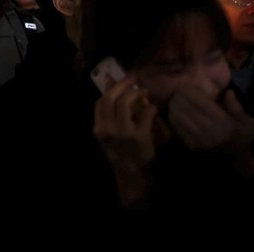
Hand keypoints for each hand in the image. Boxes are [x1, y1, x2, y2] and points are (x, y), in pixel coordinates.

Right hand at [92, 75, 156, 206]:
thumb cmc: (121, 154)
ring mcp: (123, 132)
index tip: (119, 82)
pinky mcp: (139, 136)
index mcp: (99, 128)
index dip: (110, 89)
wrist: (131, 174)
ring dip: (136, 93)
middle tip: (133, 78)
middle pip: (111, 98)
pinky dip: (151, 108)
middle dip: (122, 85)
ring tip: (144, 91)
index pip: (100, 102)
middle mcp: (108, 128)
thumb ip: (110, 118)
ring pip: (125, 103)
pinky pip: (146, 114)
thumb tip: (116, 92)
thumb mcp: (108, 137)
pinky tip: (154, 108)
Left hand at [168, 86, 253, 159]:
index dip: (191, 93)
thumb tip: (228, 92)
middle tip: (176, 90)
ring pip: (181, 119)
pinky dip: (173, 118)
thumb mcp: (246, 119)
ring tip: (173, 99)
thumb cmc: (242, 133)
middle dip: (180, 98)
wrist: (238, 155)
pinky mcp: (193, 146)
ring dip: (174, 107)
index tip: (185, 86)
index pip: (202, 104)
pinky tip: (173, 110)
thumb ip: (235, 105)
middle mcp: (211, 132)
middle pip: (189, 110)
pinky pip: (178, 129)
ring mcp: (200, 140)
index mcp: (225, 124)